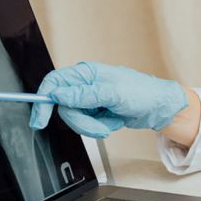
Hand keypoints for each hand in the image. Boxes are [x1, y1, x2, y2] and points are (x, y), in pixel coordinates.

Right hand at [28, 62, 187, 137]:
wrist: (160, 108)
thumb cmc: (143, 93)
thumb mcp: (113, 94)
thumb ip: (84, 95)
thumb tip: (58, 94)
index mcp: (87, 73)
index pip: (54, 82)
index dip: (43, 100)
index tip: (40, 119)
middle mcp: (86, 85)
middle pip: (64, 107)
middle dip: (81, 121)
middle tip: (99, 127)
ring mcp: (91, 100)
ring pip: (76, 119)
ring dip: (94, 126)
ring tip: (113, 122)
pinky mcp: (97, 112)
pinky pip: (88, 125)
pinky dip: (102, 127)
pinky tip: (116, 120)